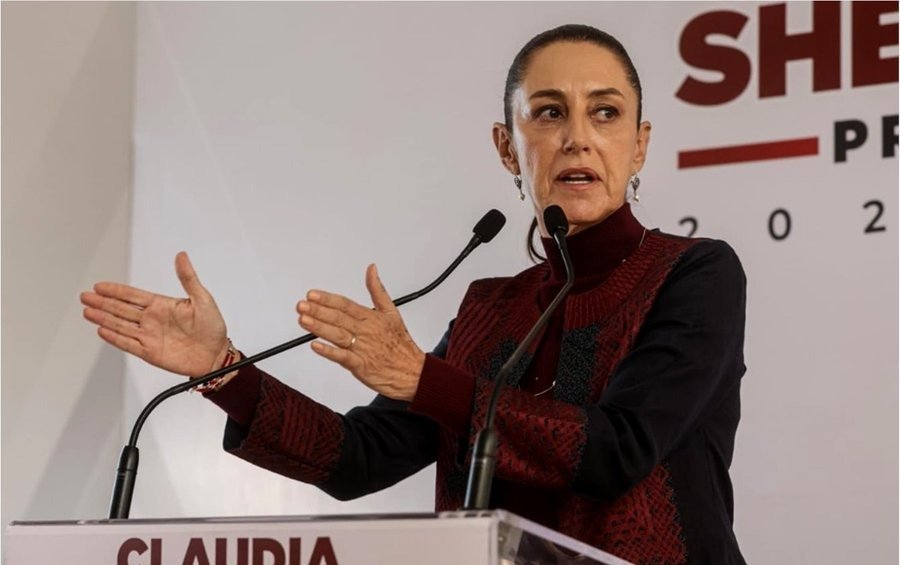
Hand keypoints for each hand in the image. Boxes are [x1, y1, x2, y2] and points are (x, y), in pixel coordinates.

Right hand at [80, 251, 229, 377]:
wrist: (216, 356)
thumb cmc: (212, 327)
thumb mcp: (203, 299)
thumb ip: (188, 278)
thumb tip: (181, 256)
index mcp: (162, 305)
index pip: (133, 295)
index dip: (116, 290)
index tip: (99, 286)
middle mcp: (152, 320)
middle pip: (121, 309)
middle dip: (103, 302)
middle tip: (85, 296)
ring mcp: (149, 336)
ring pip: (121, 325)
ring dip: (104, 318)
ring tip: (88, 311)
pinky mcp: (150, 352)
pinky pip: (128, 344)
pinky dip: (115, 338)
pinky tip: (102, 330)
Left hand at [297, 264, 424, 401]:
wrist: (413, 372)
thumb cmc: (400, 344)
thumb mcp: (392, 312)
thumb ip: (378, 290)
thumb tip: (371, 269)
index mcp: (371, 317)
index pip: (346, 305)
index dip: (328, 299)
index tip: (312, 294)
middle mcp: (365, 331)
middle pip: (339, 318)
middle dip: (318, 311)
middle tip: (301, 305)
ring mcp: (362, 348)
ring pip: (338, 335)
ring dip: (320, 327)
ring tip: (304, 320)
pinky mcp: (360, 366)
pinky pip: (343, 357)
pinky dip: (329, 352)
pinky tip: (316, 346)